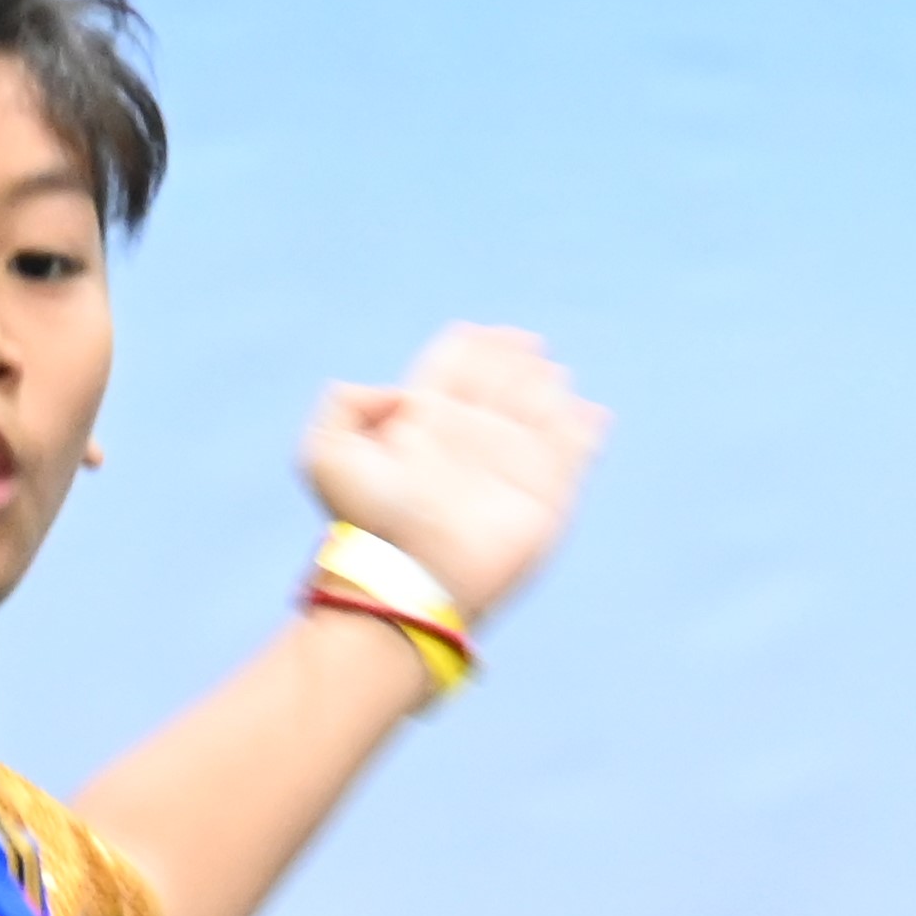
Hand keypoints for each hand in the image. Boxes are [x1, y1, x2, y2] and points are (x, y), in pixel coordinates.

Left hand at [297, 325, 608, 626]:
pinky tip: (590, 411)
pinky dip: (585, 430)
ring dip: (546, 386)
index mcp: (425, 422)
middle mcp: (471, 440)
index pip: (459, 367)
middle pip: (502, 379)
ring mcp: (510, 467)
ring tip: (546, 377)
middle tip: (524, 348)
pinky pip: (574, 454)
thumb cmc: (365, 524)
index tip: (482, 334)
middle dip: (515, 358)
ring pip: (540, 409)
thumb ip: (345, 404)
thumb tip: (401, 395)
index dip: (476, 345)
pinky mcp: (546, 498)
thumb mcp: (325, 454)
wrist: (407, 581)